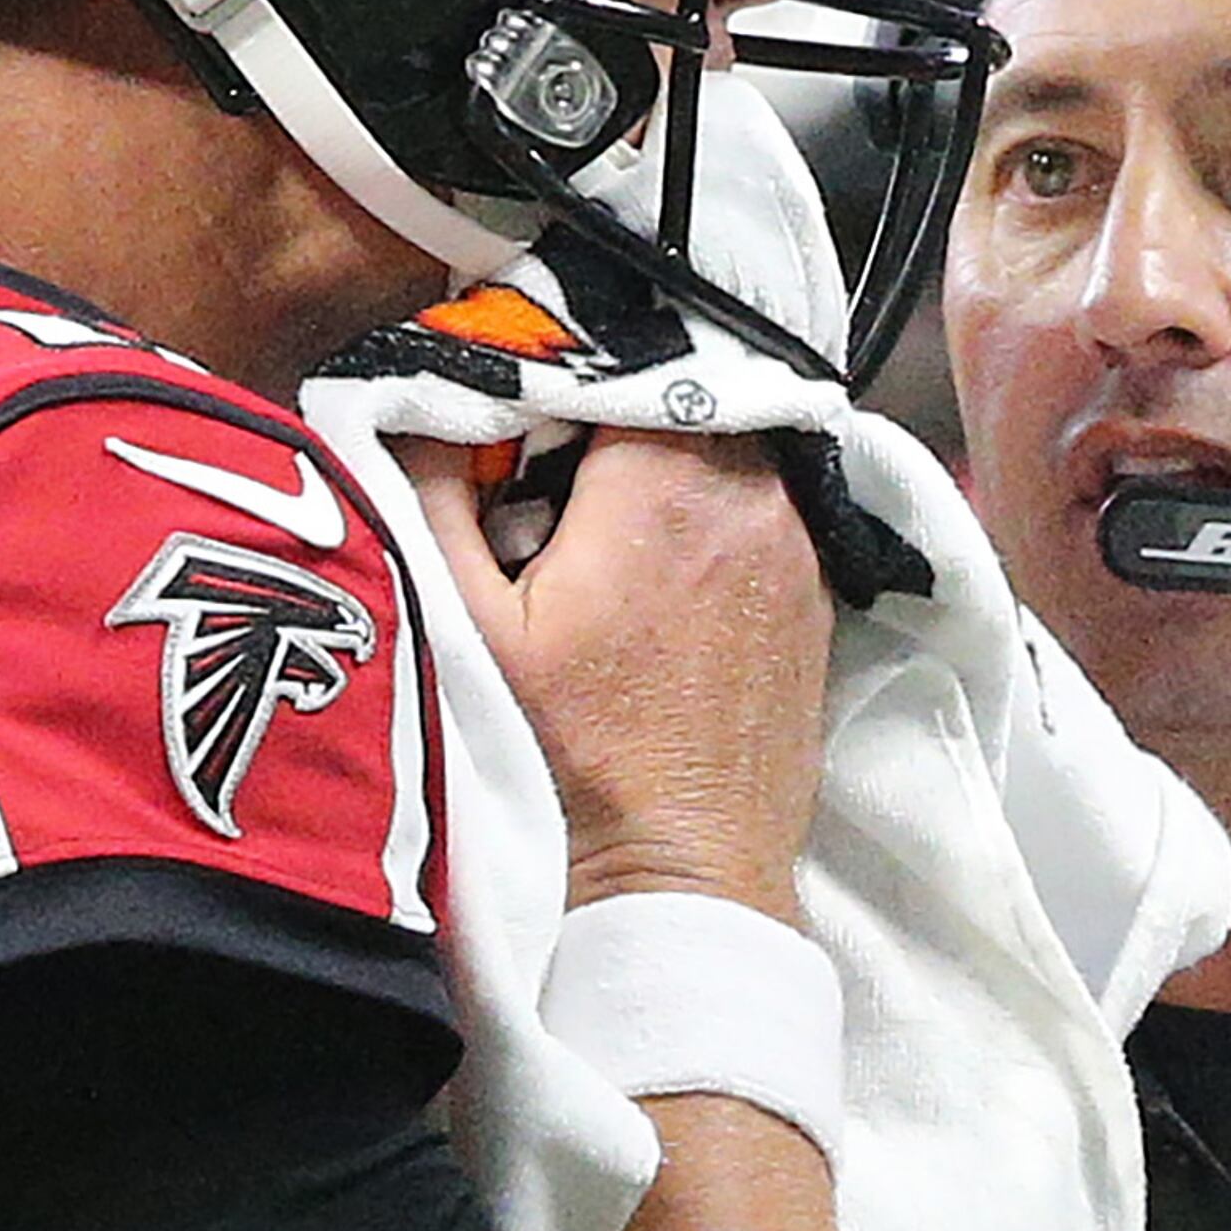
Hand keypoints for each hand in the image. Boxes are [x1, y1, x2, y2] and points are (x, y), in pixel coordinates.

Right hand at [401, 429, 829, 923]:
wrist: (683, 865)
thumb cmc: (574, 754)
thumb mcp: (472, 625)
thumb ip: (435, 496)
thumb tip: (416, 411)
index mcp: (661, 483)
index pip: (613, 365)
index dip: (556, 381)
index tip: (516, 418)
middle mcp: (747, 493)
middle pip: (675, 397)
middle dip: (612, 417)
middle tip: (553, 473)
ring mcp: (793, 541)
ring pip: (724, 448)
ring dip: (666, 463)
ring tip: (603, 527)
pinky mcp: (813, 590)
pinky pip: (761, 508)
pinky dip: (713, 515)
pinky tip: (663, 573)